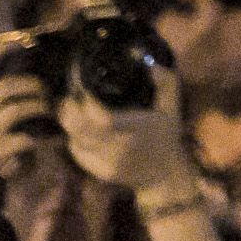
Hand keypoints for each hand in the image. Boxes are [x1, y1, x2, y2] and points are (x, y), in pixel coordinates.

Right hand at [0, 34, 51, 199]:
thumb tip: (19, 81)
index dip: (2, 45)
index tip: (25, 36)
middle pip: (10, 85)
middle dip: (34, 86)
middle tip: (47, 93)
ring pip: (21, 107)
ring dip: (42, 108)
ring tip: (51, 113)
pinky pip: (28, 138)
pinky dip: (46, 139)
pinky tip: (57, 140)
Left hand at [58, 64, 198, 207]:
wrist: (163, 174)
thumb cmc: (166, 135)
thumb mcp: (172, 107)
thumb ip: (166, 82)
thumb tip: (150, 65)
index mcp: (137, 129)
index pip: (104, 118)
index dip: (88, 102)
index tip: (83, 87)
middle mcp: (120, 148)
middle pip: (82, 130)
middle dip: (70, 110)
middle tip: (69, 95)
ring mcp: (108, 162)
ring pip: (76, 140)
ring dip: (68, 123)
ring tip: (69, 108)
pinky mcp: (100, 171)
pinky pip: (78, 152)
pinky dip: (73, 138)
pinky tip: (77, 128)